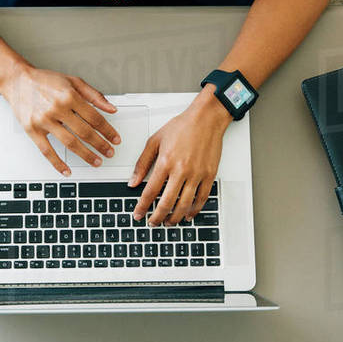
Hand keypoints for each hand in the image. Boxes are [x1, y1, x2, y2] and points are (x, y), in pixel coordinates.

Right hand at [0, 63, 119, 175]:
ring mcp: (44, 120)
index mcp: (69, 96)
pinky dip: (57, 163)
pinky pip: (47, 151)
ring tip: (96, 161)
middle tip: (109, 152)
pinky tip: (66, 170)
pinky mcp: (32, 130)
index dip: (108, 130)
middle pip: (85, 132)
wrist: (18, 80)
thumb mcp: (73, 81)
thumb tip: (111, 109)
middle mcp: (57, 108)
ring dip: (86, 155)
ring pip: (69, 143)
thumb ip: (94, 95)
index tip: (115, 139)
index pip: (94, 118)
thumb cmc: (45, 80)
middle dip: (100, 145)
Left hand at [129, 89, 231, 224]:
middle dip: (157, 217)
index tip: (138, 214)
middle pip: (167, 202)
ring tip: (168, 222)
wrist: (206, 119)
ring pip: (184, 204)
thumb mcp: (155, 140)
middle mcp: (181, 170)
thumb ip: (142, 162)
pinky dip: (194, 210)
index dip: (142, 206)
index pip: (150, 191)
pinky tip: (188, 214)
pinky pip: (202, 198)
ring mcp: (197, 174)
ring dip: (175, 217)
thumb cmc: (182, 126)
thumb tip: (133, 181)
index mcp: (165, 162)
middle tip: (152, 222)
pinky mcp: (209, 175)